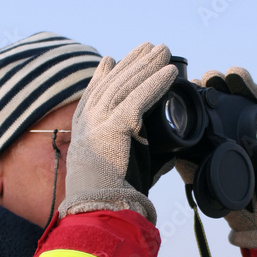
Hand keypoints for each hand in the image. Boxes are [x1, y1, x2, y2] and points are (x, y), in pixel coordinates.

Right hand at [59, 43, 177, 223]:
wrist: (99, 209)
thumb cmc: (110, 196)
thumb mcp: (121, 168)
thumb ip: (143, 156)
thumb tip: (173, 154)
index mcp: (84, 132)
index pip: (94, 95)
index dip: (104, 75)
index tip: (112, 59)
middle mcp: (88, 122)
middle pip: (113, 83)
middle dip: (132, 62)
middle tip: (149, 46)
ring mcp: (98, 122)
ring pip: (127, 85)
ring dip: (148, 65)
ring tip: (164, 50)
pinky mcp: (114, 127)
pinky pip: (139, 98)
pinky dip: (156, 83)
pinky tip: (170, 71)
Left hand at [176, 67, 256, 247]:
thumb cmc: (243, 198)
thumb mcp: (215, 180)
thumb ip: (195, 168)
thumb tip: (175, 156)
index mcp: (230, 131)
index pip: (218, 105)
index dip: (207, 92)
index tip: (194, 83)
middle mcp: (250, 123)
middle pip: (236, 95)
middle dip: (223, 83)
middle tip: (212, 77)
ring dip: (245, 83)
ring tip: (234, 75)